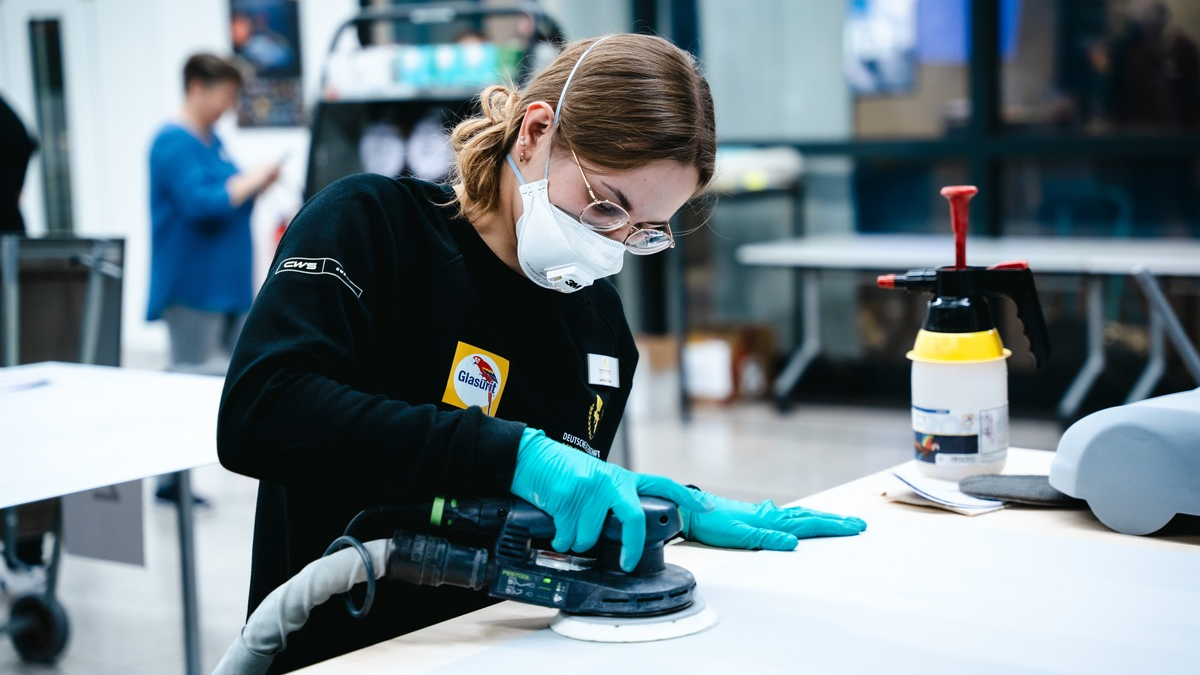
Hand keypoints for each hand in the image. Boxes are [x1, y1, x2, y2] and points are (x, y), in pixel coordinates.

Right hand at [511, 428, 712, 571]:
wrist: (531, 458)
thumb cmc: (563, 472)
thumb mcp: (596, 480)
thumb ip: (613, 500)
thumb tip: (625, 531)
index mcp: (621, 478)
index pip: (661, 483)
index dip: (686, 497)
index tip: (706, 507)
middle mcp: (610, 481)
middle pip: (633, 521)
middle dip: (629, 547)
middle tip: (627, 561)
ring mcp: (590, 488)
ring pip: (591, 537)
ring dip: (578, 542)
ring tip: (570, 526)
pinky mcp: (568, 497)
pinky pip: (568, 536)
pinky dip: (560, 539)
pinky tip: (557, 524)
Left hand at [681, 491, 865, 549]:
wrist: (693, 511)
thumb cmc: (712, 523)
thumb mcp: (737, 534)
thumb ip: (766, 538)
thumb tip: (792, 543)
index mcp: (771, 520)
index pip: (809, 524)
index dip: (833, 526)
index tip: (854, 528)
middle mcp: (772, 514)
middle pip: (811, 517)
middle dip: (835, 521)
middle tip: (858, 524)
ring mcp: (766, 514)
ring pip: (802, 515)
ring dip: (822, 518)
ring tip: (840, 521)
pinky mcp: (759, 516)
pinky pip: (790, 516)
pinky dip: (805, 517)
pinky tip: (805, 519)